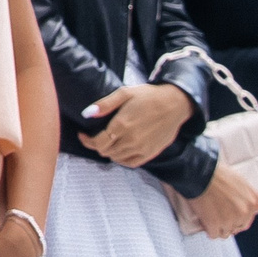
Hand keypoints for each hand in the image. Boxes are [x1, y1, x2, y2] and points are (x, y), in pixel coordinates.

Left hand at [79, 81, 196, 168]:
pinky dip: (121, 160)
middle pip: (105, 151)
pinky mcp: (151, 153)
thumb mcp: (124, 93)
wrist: (175, 104)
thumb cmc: (148, 96)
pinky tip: (120, 151)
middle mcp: (131, 140)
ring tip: (106, 142)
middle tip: (93, 137)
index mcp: (122, 125)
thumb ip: (104, 104)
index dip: (87, 141)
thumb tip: (86, 114)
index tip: (82, 135)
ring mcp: (142, 148)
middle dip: (96, 145)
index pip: (98, 143)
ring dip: (108, 152)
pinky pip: (131, 163)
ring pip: (116, 158)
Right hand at [190, 165, 257, 238]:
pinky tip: (204, 220)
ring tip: (209, 215)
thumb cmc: (218, 173)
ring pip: (225, 233)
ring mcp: (230, 220)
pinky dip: (208, 229)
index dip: (237, 218)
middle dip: (228, 223)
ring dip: (218, 227)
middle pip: (237, 227)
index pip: (248, 220)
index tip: (229, 214)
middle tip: (217, 214)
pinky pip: (213, 234)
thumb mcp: (242, 182)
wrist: (199, 172)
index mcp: (253, 201)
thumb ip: (254, 198)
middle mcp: (244, 212)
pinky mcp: (214, 224)